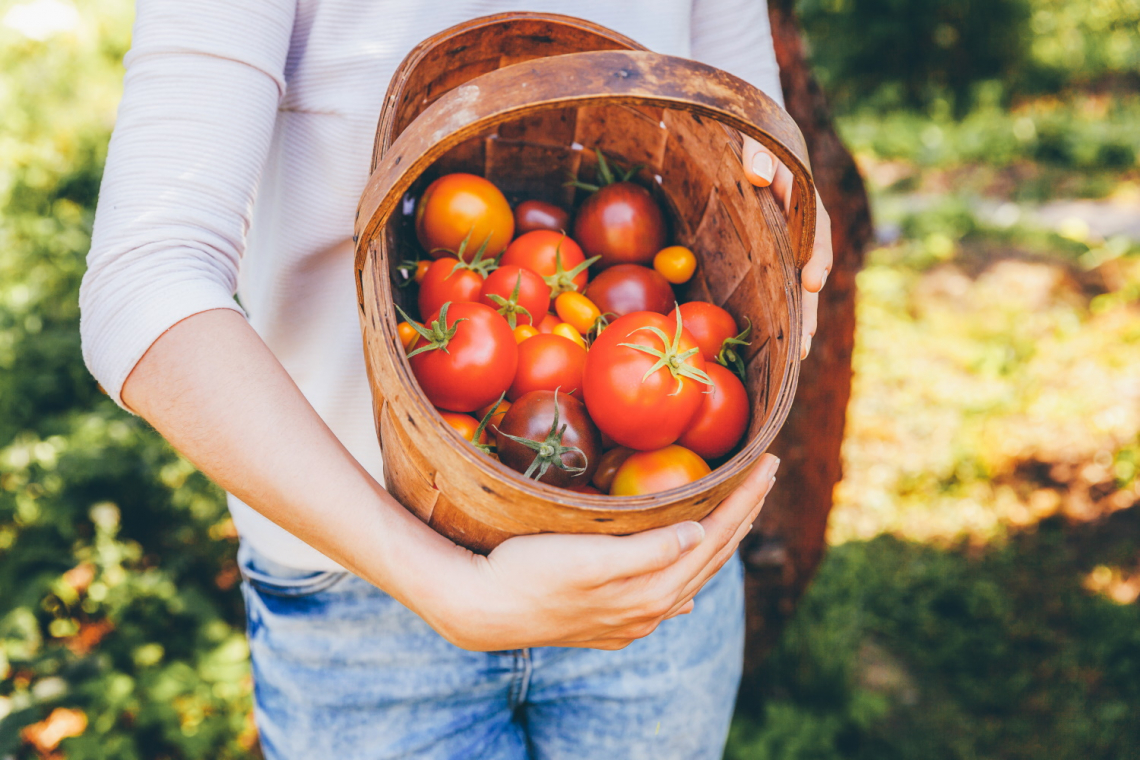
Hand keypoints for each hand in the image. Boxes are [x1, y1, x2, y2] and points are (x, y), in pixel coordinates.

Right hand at [419, 454, 780, 650]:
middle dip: (743, 514)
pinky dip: (687, 576)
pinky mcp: (611, 620)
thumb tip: (699, 534)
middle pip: (712, 556)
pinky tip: (688, 579)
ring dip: (720, 542)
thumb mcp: (588, 558)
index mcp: (652, 588)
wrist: (483, 609)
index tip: (767, 463)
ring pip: (692, 576)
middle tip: (766, 475)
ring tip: (739, 514)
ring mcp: (632, 618)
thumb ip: (647, 552)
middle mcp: (651, 608)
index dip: (743, 499)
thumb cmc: (529, 572)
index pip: (714, 536)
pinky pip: (667, 595)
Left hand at [742, 136, 832, 358]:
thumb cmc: (752, 136)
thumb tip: (758, 174)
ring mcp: (791, 241)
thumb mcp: (754, 137)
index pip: (816, 227)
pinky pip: (783, 281)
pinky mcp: (776, 251)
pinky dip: (785, 307)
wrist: (752, 139)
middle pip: (812, 267)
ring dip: (802, 315)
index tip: (812, 280)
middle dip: (810, 304)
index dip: (817, 255)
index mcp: (802, 196)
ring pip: (800, 282)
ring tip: (801, 351)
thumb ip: (758, 151)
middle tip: (806, 340)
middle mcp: (803, 223)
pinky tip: (781, 337)